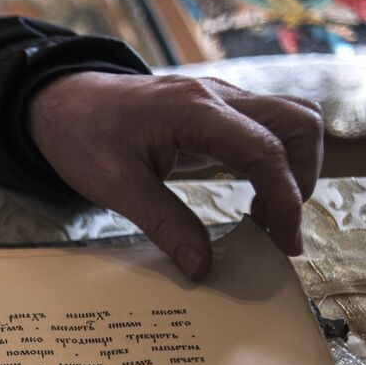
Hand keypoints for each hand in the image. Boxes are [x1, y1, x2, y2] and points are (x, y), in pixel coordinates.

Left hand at [28, 73, 323, 278]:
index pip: (265, 149)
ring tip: (264, 215)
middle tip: (277, 227)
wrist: (62, 101)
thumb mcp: (115, 187)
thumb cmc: (83, 137)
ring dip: (294, 167)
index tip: (284, 242)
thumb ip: (164, 224)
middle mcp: (218, 97)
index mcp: (193, 111)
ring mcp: (222, 99)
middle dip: (303, 177)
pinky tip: (251, 197)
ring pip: (292, 119)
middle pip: (300, 122)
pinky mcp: (218, 110)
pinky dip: (274, 162)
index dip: (285, 198)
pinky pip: (267, 128)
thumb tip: (203, 267)